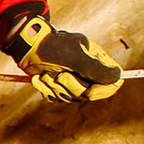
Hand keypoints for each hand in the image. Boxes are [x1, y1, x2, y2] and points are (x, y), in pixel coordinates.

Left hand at [7, 16, 122, 101]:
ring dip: (55, 86)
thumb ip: (96, 69)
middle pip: (89, 93)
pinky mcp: (57, 86)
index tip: (90, 92)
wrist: (26, 46)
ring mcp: (72, 79)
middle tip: (59, 74)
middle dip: (71, 86)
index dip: (103, 91)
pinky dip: (45, 88)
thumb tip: (118, 77)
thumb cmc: (50, 47)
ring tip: (46, 72)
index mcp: (97, 60)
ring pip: (71, 97)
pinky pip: (55, 98)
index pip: (112, 82)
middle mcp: (87, 71)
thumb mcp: (74, 56)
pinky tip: (39, 77)